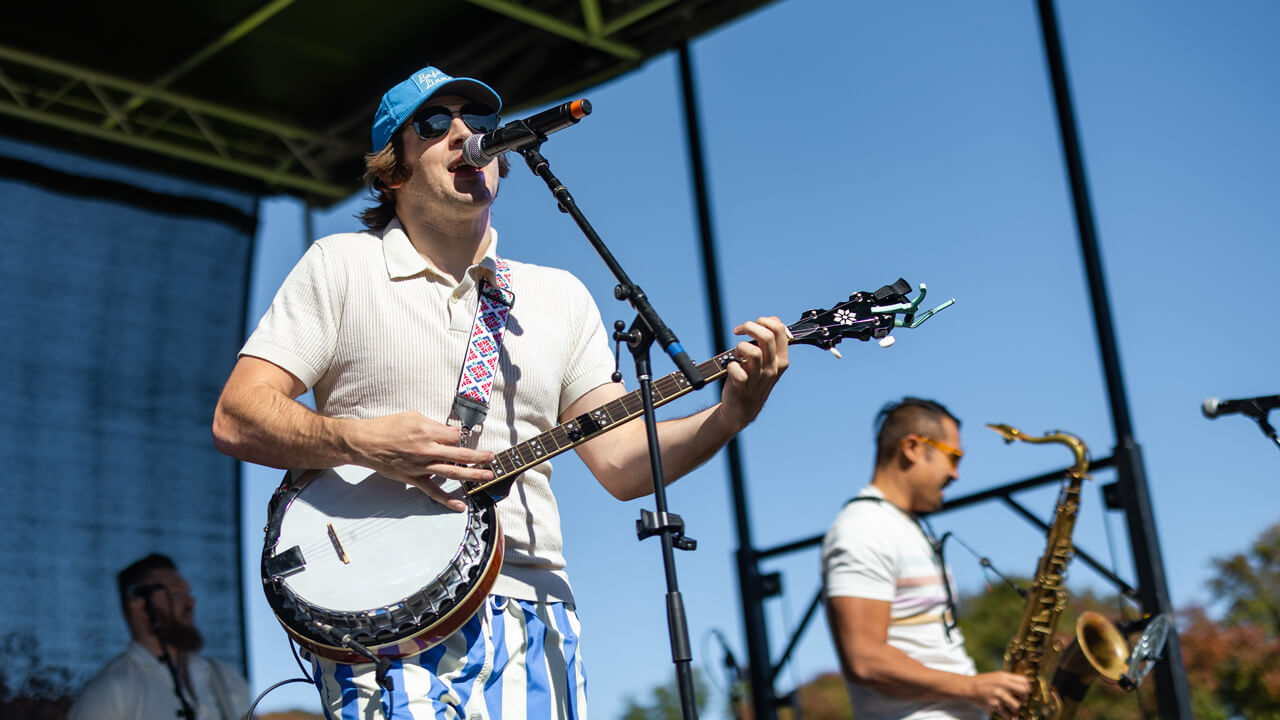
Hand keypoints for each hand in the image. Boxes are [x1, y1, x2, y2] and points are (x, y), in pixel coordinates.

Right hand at [349, 411, 493, 511]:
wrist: (366, 444)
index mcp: (428, 432)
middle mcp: (427, 450)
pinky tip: (460, 506)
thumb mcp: (413, 417)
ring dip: (472, 475)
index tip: (463, 438)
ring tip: (487, 475)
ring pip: (452, 473)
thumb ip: (434, 424)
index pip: (455, 436)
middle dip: (479, 456)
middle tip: (492, 457)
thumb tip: (451, 432)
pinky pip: (433, 491)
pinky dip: (447, 500)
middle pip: (460, 455)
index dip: (461, 437)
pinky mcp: (414, 479)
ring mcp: (422, 467)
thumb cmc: (387, 428)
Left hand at [721, 316, 789, 427]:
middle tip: (739, 331)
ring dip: (741, 346)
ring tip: (737, 352)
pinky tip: (731, 367)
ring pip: (754, 352)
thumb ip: (772, 342)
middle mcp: (772, 368)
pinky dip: (731, 365)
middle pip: (767, 337)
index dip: (764, 321)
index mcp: (781, 359)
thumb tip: (773, 319)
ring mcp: (758, 378)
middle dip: (749, 327)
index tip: (753, 325)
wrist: (743, 409)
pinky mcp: (742, 386)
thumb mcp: (769, 361)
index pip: (780, 330)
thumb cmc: (754, 380)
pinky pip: (738, 371)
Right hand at [967, 671, 1029, 716]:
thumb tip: (1023, 687)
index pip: (1024, 681)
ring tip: (1013, 710)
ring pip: (1017, 705)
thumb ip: (1008, 680)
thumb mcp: (996, 676)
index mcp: (1004, 676)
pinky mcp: (994, 705)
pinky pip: (1007, 714)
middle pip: (1024, 692)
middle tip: (1022, 701)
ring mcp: (999, 695)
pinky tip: (1011, 718)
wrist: (968, 687)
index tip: (1025, 693)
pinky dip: (1010, 717)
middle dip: (1025, 698)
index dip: (1027, 688)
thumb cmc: (983, 682)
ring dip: (1016, 709)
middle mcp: (1003, 685)